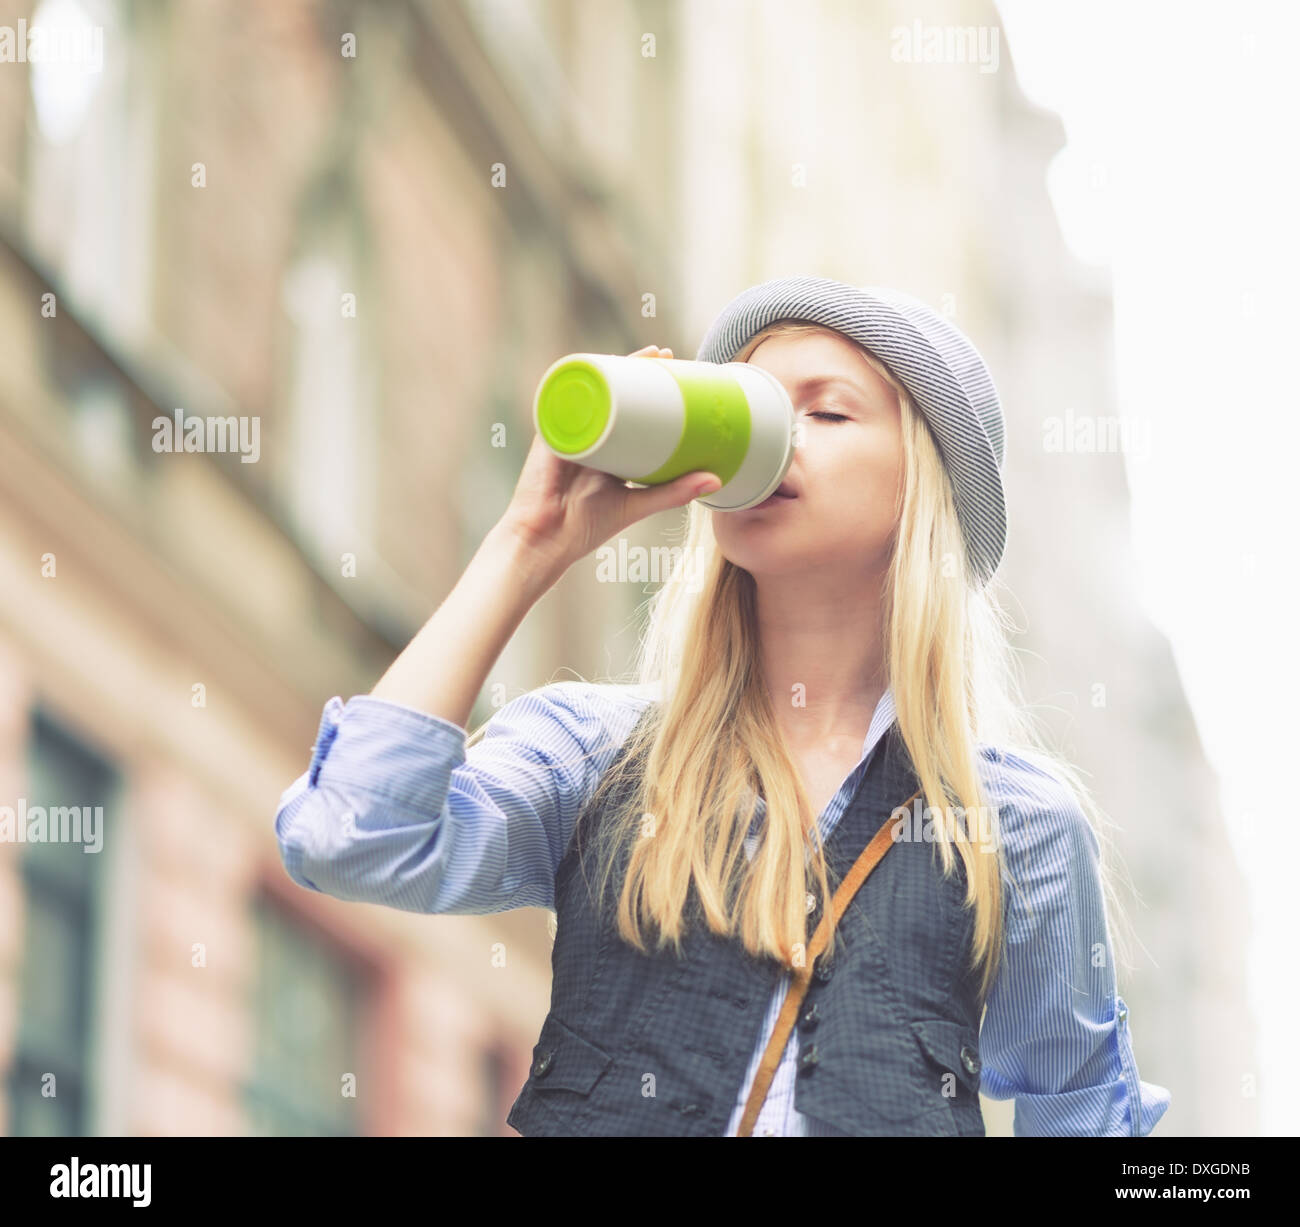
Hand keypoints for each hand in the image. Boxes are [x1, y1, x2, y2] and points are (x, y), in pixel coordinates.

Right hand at [500, 345, 720, 568]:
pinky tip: (600, 364)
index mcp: (606, 448)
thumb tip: (715, 480)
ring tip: (644, 354)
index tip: (676, 371)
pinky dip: (582, 379)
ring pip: (593, 389)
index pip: (630, 410)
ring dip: (615, 366)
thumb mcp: (637, 505)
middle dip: (636, 367)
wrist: (546, 540)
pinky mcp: (551, 431)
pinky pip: (566, 397)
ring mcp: (567, 429)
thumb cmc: (586, 525)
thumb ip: (674, 492)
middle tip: (664, 353)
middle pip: (612, 392)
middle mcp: (587, 433)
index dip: (650, 389)